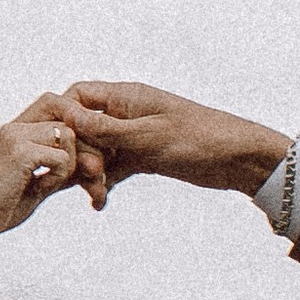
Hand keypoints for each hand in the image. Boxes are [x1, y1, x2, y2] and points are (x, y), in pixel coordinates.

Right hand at [0, 100, 102, 241]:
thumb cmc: (3, 207)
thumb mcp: (39, 183)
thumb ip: (63, 169)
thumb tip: (96, 163)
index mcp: (18, 128)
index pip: (58, 103)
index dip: (78, 123)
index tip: (85, 154)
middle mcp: (16, 125)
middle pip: (69, 118)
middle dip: (85, 147)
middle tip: (88, 174)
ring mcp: (16, 136)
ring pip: (68, 136)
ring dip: (70, 165)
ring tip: (50, 184)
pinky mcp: (19, 153)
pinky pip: (61, 159)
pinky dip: (59, 178)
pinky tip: (40, 189)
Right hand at [56, 78, 290, 198]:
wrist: (239, 159)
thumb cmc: (199, 138)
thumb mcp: (148, 136)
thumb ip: (108, 129)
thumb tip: (68, 117)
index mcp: (127, 96)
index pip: (79, 96)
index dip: (64, 117)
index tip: (60, 145)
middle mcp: (126, 113)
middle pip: (85, 128)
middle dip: (81, 155)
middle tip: (89, 179)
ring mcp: (134, 136)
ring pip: (99, 153)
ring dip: (92, 175)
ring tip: (96, 198)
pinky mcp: (144, 158)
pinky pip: (114, 169)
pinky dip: (106, 184)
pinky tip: (101, 203)